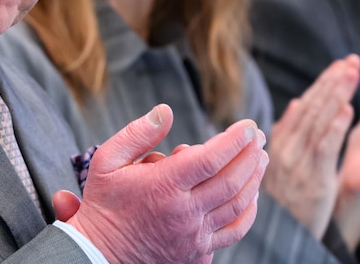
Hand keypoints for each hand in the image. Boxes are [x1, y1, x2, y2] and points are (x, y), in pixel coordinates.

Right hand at [67, 104, 267, 263]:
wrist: (99, 254)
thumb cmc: (103, 202)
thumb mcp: (106, 160)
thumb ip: (137, 134)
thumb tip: (166, 111)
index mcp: (162, 186)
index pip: (210, 159)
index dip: (234, 140)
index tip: (248, 125)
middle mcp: (183, 212)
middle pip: (230, 180)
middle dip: (250, 154)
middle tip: (259, 136)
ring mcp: (193, 235)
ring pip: (237, 205)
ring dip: (254, 179)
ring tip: (261, 158)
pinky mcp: (198, 252)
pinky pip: (234, 231)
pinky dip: (248, 211)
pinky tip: (251, 195)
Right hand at [263, 56, 357, 238]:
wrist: (276, 240)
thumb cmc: (280, 204)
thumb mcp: (277, 167)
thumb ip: (285, 134)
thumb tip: (294, 104)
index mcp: (278, 144)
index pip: (303, 106)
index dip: (322, 84)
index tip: (339, 65)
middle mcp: (285, 149)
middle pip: (311, 109)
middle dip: (332, 83)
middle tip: (350, 61)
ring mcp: (297, 164)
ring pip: (318, 123)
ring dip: (336, 96)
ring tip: (352, 74)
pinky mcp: (312, 181)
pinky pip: (324, 150)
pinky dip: (334, 128)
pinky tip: (346, 110)